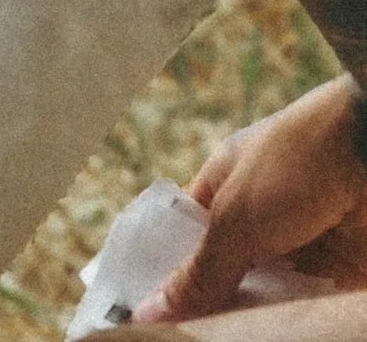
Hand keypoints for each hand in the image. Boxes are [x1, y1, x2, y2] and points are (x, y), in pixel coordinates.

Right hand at [141, 81, 366, 321]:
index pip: (186, 239)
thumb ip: (200, 272)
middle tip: (185, 339)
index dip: (167, 272)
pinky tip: (270, 337)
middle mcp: (261, 218)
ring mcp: (302, 247)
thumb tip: (147, 310)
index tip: (147, 313)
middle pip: (228, 274)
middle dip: (211, 305)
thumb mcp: (235, 220)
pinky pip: (307, 308)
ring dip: (253, 318)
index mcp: (224, 187)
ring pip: (269, 297)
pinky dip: (292, 323)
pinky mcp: (340, 273)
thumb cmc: (296, 163)